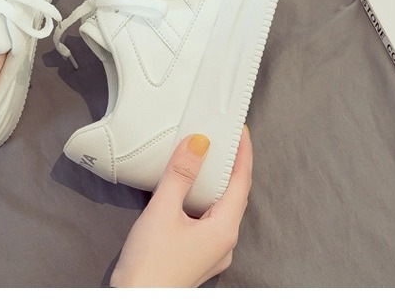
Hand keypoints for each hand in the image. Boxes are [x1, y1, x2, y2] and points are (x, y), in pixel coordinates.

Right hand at [110, 126, 252, 286]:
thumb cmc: (150, 263)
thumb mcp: (163, 211)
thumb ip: (180, 174)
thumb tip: (199, 143)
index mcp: (224, 229)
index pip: (242, 182)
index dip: (243, 154)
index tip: (241, 130)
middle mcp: (224, 242)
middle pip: (235, 196)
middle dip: (232, 166)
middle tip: (225, 140)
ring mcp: (212, 252)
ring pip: (221, 209)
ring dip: (217, 183)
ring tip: (208, 159)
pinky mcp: (197, 257)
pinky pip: (208, 220)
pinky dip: (203, 199)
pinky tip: (188, 192)